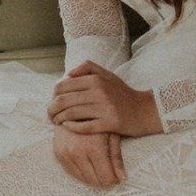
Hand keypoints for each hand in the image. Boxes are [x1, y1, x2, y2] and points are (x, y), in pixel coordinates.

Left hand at [48, 61, 163, 136]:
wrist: (145, 110)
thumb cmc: (123, 93)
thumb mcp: (108, 75)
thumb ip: (88, 68)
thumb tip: (69, 73)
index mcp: (96, 79)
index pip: (64, 86)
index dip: (54, 95)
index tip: (53, 101)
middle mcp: (100, 92)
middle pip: (64, 101)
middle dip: (52, 109)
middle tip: (50, 115)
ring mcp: (105, 108)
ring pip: (71, 114)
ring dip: (59, 119)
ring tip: (56, 122)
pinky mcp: (110, 123)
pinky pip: (84, 127)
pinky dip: (72, 127)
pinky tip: (67, 127)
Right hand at [53, 125, 125, 187]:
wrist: (74, 106)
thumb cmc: (99, 118)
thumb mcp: (112, 134)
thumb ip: (116, 157)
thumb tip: (122, 179)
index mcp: (94, 148)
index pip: (106, 179)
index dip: (114, 179)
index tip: (117, 175)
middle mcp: (78, 152)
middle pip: (95, 182)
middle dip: (104, 179)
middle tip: (109, 170)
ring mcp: (66, 154)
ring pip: (83, 179)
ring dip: (92, 176)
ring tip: (98, 165)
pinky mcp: (58, 153)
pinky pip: (71, 172)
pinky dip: (81, 172)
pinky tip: (88, 163)